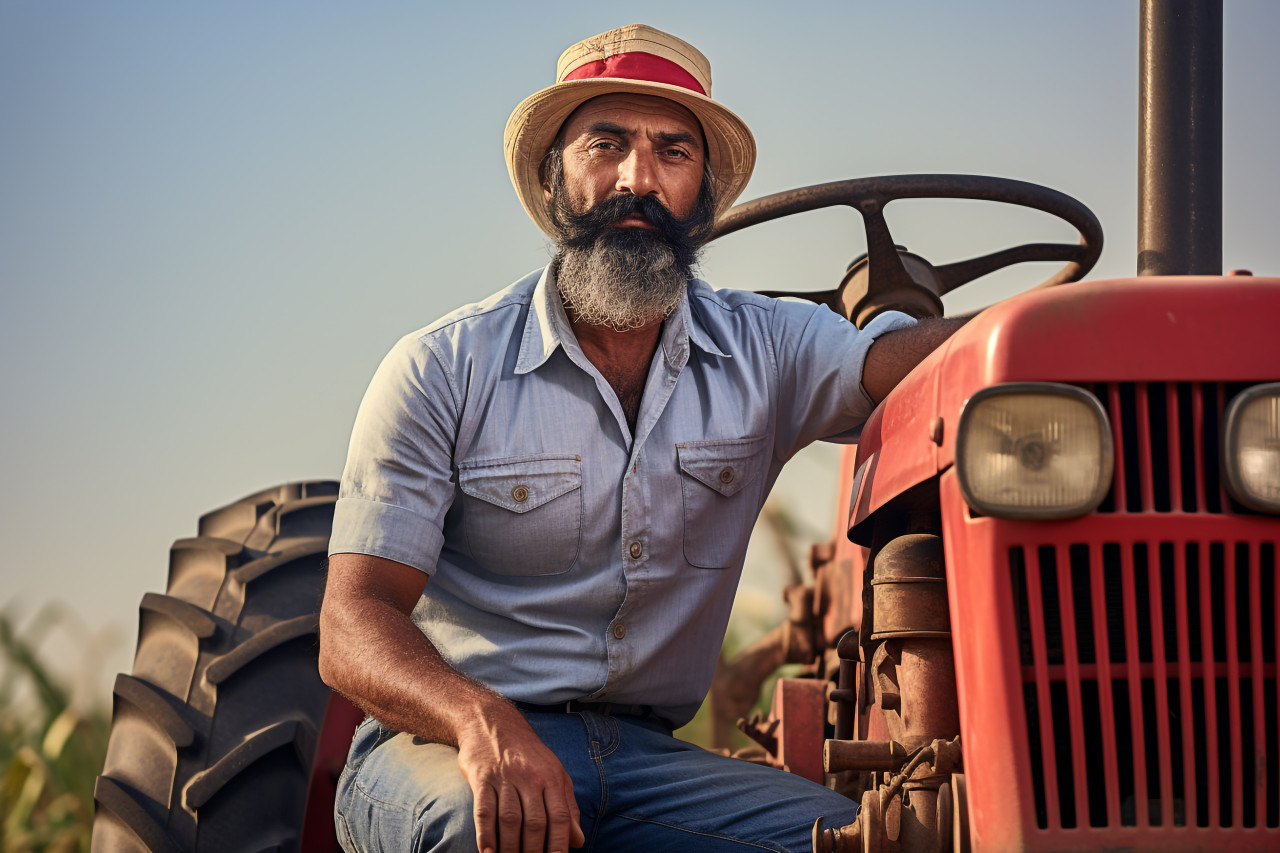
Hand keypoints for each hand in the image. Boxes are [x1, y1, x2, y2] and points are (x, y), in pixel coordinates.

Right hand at [456, 707, 584, 852]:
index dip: (559, 844)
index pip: (559, 817)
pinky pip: (484, 811)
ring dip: (511, 848)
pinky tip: (489, 852)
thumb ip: (567, 807)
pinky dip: (486, 835)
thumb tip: (578, 841)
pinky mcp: (481, 778)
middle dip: (534, 852)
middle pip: (535, 823)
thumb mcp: (555, 773)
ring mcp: (504, 777)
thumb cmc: (528, 754)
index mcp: (551, 777)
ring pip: (510, 820)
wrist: (493, 723)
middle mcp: (529, 777)